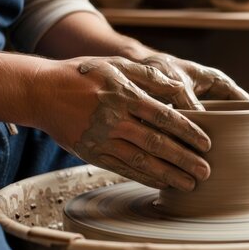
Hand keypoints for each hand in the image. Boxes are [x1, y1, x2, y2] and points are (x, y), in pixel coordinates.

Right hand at [32, 56, 211, 190]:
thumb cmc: (84, 75)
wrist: (41, 92)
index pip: (164, 117)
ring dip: (168, 175)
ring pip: (141, 161)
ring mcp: (102, 139)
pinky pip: (122, 169)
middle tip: (205, 171)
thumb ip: (150, 76)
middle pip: (157, 143)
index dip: (188, 132)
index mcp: (125, 95)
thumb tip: (179, 87)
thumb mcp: (118, 65)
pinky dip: (144, 177)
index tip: (207, 143)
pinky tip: (162, 183)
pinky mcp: (92, 153)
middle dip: (184, 159)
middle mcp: (115, 119)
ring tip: (189, 184)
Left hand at [140, 53, 248, 146]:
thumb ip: (186, 98)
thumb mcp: (172, 80)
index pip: (246, 102)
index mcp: (216, 82)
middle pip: (241, 120)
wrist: (132, 71)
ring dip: (236, 147)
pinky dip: (210, 153)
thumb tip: (201, 120)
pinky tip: (215, 169)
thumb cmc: (155, 69)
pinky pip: (203, 140)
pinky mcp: (187, 126)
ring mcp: (202, 113)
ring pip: (224, 132)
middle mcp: (213, 99)